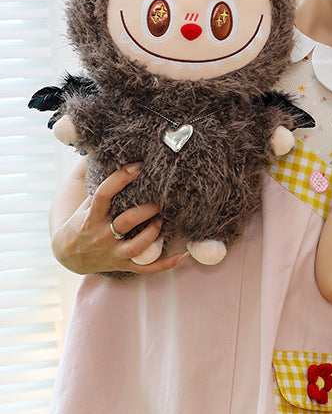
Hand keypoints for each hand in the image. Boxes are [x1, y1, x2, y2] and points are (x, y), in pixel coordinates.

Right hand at [51, 162, 184, 274]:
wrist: (66, 253)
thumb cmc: (80, 219)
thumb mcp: (80, 198)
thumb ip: (91, 174)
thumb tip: (98, 144)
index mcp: (90, 216)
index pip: (104, 194)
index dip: (121, 178)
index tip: (138, 165)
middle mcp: (101, 235)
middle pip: (125, 221)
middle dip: (145, 210)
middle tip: (160, 199)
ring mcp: (112, 252)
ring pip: (136, 246)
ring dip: (153, 234)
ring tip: (163, 221)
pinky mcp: (122, 264)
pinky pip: (145, 268)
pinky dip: (164, 264)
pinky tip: (182, 255)